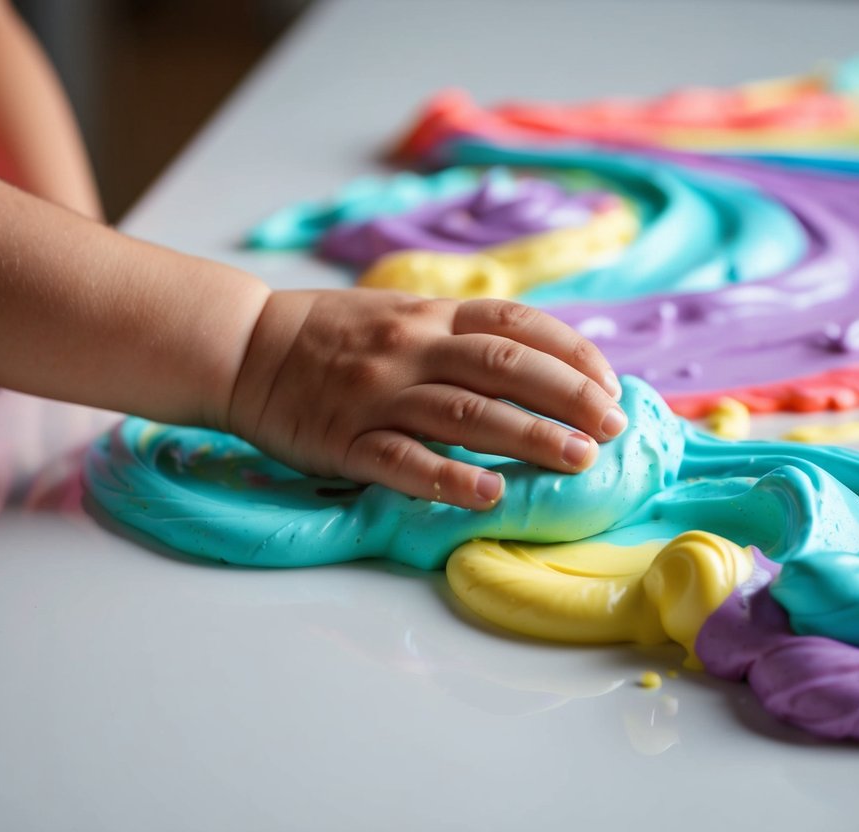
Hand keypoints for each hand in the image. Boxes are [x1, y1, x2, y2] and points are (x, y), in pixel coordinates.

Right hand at [226, 288, 626, 509]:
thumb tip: (538, 360)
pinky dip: (448, 477)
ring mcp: (378, 394)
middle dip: (567, 395)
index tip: (611, 385)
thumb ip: (458, 331)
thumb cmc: (331, 334)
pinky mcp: (345, 439)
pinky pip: (401, 460)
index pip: (517, 324)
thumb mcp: (399, 312)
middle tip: (613, 429)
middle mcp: (411, 347)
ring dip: (527, 436)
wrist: (244, 346)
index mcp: (429, 315)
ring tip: (576, 461)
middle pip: (503, 366)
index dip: (571, 353)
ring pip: (464, 413)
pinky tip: (489, 495)